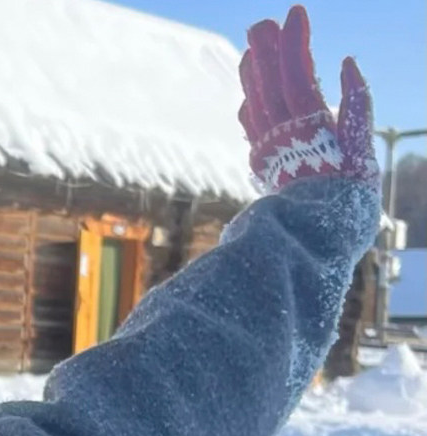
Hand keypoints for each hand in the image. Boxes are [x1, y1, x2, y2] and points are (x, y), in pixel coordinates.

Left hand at [237, 6, 377, 191]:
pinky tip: (250, 96)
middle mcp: (283, 137)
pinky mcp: (263, 167)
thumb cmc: (348, 195)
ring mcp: (269, 152)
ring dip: (254, 76)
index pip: (297, 75)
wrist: (318, 239)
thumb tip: (347, 63)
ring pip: (256, 105)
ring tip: (252, 50)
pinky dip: (250, 107)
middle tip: (261, 23)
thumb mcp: (361, 148)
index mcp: (310, 127)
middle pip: (270, 85)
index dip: (294, 43)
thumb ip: (357, 104)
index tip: (295, 13)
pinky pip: (252, 130)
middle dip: (266, 51)